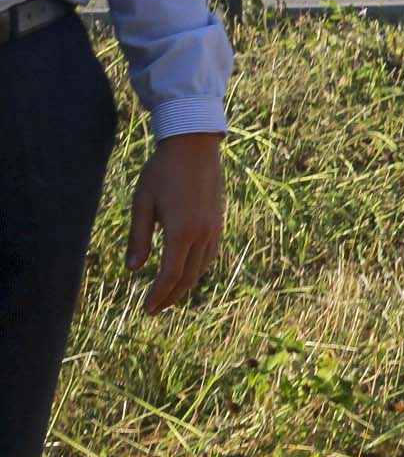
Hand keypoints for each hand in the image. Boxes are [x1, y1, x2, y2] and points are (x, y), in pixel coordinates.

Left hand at [128, 132, 225, 313]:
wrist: (194, 147)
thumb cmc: (162, 172)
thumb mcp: (142, 204)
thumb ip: (139, 238)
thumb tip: (133, 269)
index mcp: (181, 232)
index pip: (169, 275)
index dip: (158, 296)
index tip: (146, 309)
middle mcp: (202, 234)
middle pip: (188, 277)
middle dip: (171, 297)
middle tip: (154, 309)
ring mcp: (214, 229)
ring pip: (201, 268)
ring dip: (184, 285)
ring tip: (168, 294)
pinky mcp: (218, 222)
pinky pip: (209, 255)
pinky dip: (196, 270)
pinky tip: (185, 270)